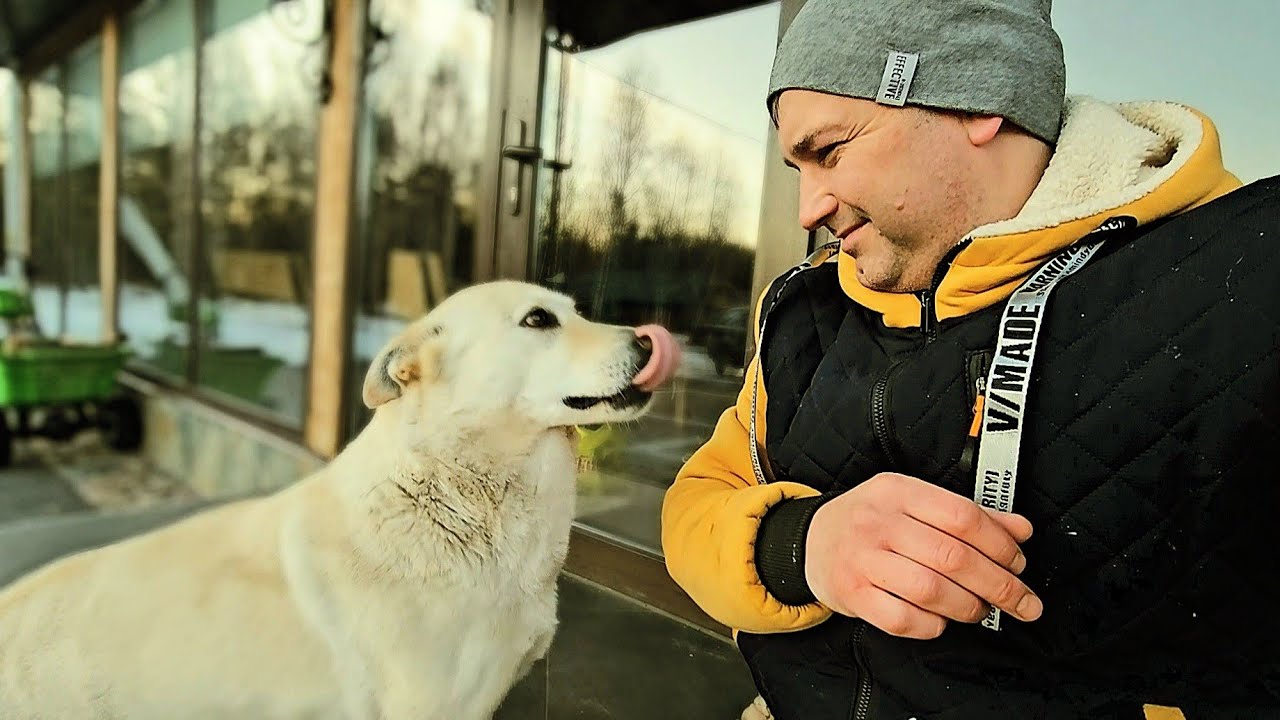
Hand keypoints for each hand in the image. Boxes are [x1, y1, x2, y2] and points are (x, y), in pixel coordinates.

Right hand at [805, 472, 1041, 638]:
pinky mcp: (853, 595)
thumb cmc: (869, 521)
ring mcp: (862, 560)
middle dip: (998, 585)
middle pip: (952, 557)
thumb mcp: (913, 502)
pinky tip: (941, 619)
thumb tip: (1020, 530)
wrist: (810, 540)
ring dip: (968, 607)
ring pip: (931, 591)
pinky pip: (903, 620)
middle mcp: (878, 523)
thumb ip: (967, 515)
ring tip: (978, 608)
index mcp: (898, 492)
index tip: (1018, 563)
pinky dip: (933, 625)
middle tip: (1019, 600)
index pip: (962, 516)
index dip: (1000, 544)